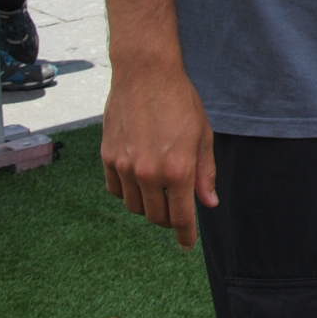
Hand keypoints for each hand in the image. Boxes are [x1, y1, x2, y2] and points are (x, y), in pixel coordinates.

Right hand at [100, 61, 218, 247]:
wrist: (145, 74)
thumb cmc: (180, 101)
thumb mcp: (203, 135)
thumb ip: (205, 173)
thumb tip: (209, 203)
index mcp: (178, 170)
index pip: (182, 217)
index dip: (186, 235)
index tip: (188, 244)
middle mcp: (149, 173)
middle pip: (157, 217)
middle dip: (169, 219)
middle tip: (177, 210)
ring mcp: (125, 167)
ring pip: (135, 206)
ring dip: (149, 206)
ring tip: (160, 190)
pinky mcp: (108, 158)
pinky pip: (116, 191)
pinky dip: (128, 192)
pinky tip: (139, 179)